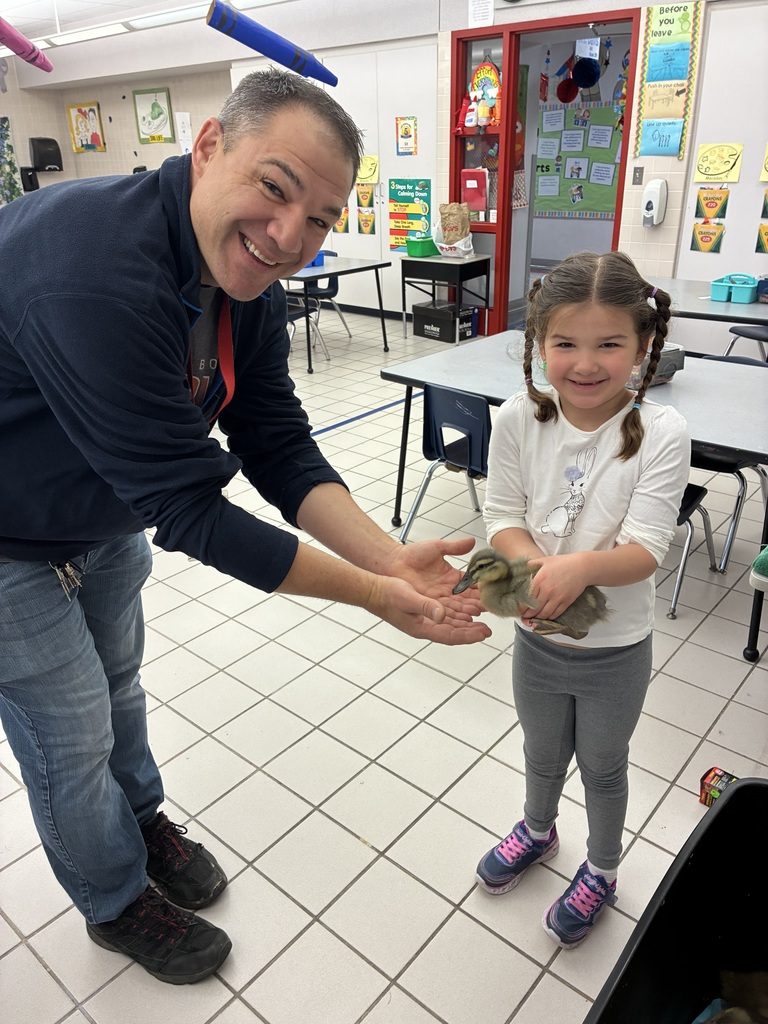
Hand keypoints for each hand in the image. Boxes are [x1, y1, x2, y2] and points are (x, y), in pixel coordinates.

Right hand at [368, 573, 490, 645]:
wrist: (374, 590)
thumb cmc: (387, 595)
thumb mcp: (407, 599)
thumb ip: (425, 607)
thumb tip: (441, 615)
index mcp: (421, 627)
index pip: (450, 635)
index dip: (469, 636)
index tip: (484, 633)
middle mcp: (425, 625)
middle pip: (454, 632)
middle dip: (472, 631)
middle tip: (488, 629)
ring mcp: (424, 619)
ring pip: (451, 624)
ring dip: (467, 623)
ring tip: (482, 620)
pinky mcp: (424, 610)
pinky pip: (445, 615)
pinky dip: (458, 614)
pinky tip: (466, 610)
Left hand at [387, 537, 485, 619]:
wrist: (392, 562)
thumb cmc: (412, 554)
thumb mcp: (437, 547)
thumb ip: (455, 547)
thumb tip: (472, 542)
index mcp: (453, 577)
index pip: (472, 585)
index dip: (481, 589)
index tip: (491, 591)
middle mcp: (448, 591)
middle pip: (468, 600)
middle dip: (479, 604)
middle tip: (489, 607)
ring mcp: (439, 599)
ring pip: (458, 609)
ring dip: (469, 613)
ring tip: (479, 615)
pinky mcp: (429, 605)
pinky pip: (444, 614)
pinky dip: (456, 618)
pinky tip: (465, 621)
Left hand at [520, 552, 590, 623]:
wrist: (582, 567)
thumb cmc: (562, 563)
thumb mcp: (545, 560)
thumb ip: (532, 565)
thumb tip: (522, 568)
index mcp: (539, 580)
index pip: (526, 598)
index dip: (521, 607)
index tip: (519, 610)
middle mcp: (547, 590)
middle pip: (534, 609)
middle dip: (527, 615)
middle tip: (524, 617)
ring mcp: (558, 597)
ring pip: (544, 614)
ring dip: (537, 618)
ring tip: (533, 619)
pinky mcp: (566, 602)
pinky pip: (555, 614)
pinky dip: (549, 617)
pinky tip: (546, 616)